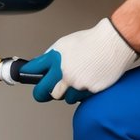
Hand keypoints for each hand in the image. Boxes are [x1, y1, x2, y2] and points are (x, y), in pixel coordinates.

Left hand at [19, 18, 138, 103]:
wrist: (115, 43)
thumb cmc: (94, 41)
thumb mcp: (66, 43)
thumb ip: (53, 55)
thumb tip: (43, 65)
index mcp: (56, 57)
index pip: (34, 69)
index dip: (27, 73)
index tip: (24, 75)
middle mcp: (63, 71)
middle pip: (42, 91)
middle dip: (41, 93)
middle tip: (42, 93)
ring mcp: (76, 82)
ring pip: (62, 97)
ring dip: (66, 93)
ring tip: (75, 82)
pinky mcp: (89, 90)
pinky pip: (79, 98)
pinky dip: (81, 93)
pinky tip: (87, 82)